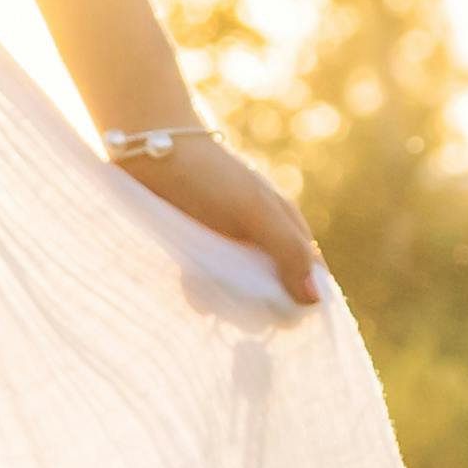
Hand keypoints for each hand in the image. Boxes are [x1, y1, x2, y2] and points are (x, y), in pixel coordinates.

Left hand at [118, 130, 327, 306]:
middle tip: (232, 305)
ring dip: (223, 301)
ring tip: (201, 289)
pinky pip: (208, 284)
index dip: (299, 303)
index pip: (309, 279)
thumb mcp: (255, 211)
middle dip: (255, 306)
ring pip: (239, 293)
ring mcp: (230, 247)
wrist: (152, 149)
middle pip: (273, 292)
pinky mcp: (199, 251)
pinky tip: (186, 283)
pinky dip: (200, 291)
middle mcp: (262, 240)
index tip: (277, 319)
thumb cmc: (210, 176)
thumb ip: (288, 251)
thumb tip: (315, 301)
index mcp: (287, 228)